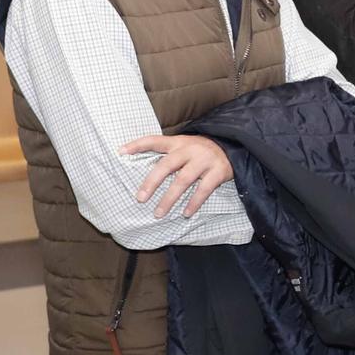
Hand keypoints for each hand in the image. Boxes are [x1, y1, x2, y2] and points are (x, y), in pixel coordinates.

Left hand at [120, 135, 234, 218]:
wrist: (234, 146)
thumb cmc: (202, 151)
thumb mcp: (185, 146)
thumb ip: (168, 155)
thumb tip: (141, 169)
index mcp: (178, 142)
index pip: (154, 140)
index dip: (137, 145)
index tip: (120, 152)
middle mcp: (190, 149)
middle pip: (167, 165)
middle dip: (152, 182)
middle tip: (140, 198)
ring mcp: (205, 160)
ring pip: (183, 180)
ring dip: (170, 198)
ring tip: (159, 213)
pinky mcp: (218, 171)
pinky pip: (204, 189)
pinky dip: (194, 202)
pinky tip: (186, 213)